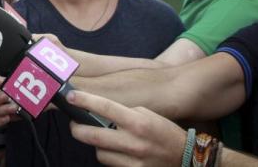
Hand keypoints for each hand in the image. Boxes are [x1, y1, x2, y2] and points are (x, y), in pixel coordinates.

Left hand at [68, 91, 185, 166]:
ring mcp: (133, 161)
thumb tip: (97, 111)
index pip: (105, 108)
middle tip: (74, 123)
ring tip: (103, 138)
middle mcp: (134, 143)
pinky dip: (108, 157)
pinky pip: (110, 164)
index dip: (84, 101)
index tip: (70, 96)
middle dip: (77, 128)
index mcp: (138, 122)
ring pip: (99, 152)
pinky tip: (115, 151)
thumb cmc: (164, 132)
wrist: (187, 158)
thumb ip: (123, 114)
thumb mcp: (147, 115)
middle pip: (92, 135)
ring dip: (96, 145)